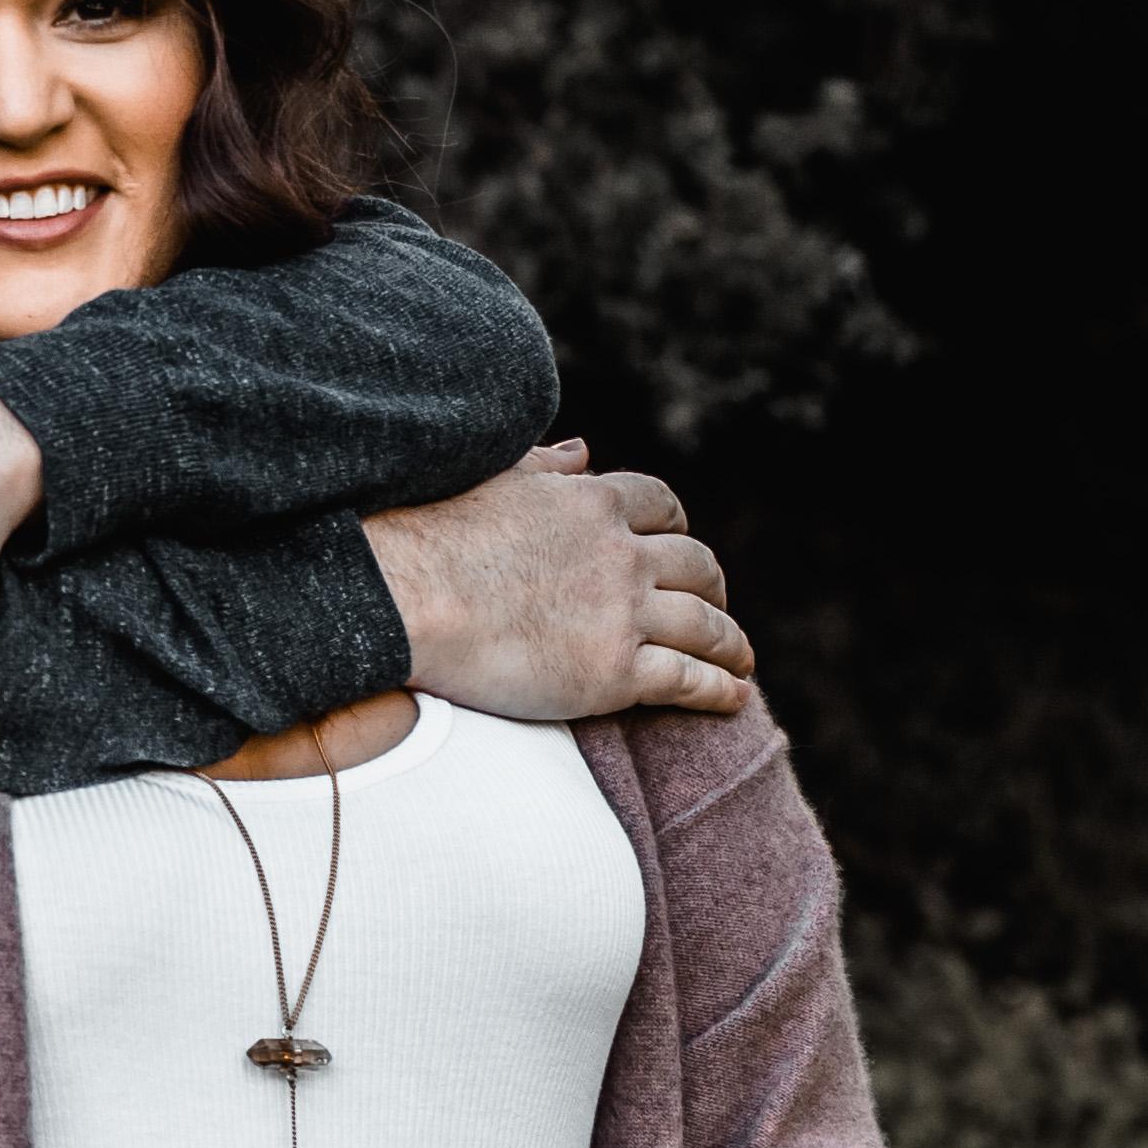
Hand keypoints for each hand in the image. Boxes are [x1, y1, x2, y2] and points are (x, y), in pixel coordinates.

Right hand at [364, 436, 753, 722]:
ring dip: (730, 643)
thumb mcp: (494, 477)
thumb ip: (545, 466)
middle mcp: (621, 553)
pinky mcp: (614, 672)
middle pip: (696, 565)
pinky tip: (735, 698)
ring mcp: (623, 613)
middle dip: (712, 586)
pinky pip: (689, 681)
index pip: (660, 506)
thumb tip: (581, 450)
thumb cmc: (429, 536)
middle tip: (714, 603)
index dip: (676, 529)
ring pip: (705, 626)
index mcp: (592, 501)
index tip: (677, 545)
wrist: (406, 597)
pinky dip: (721, 690)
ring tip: (741, 659)